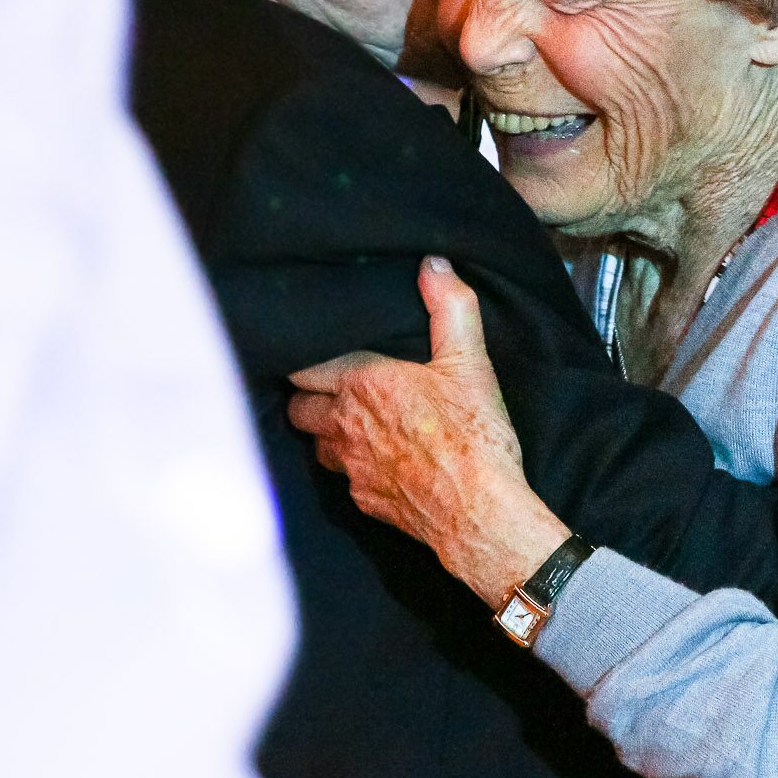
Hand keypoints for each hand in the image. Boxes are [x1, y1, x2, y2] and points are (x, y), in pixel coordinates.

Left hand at [288, 257, 569, 604]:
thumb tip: (434, 266)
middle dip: (309, 395)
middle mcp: (344, 425)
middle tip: (333, 386)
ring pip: (316, 445)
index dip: (305, 360)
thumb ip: (449, 307)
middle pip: (298, 407)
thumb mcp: (469, 361)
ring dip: (327, 432)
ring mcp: (350, 467)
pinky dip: (354, 467)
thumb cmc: (473, 435)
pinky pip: (344, 479)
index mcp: (361, 383)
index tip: (315, 353)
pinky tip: (380, 461)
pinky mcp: (364, 500)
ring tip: (353, 422)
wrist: (479, 512)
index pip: (303, 367)